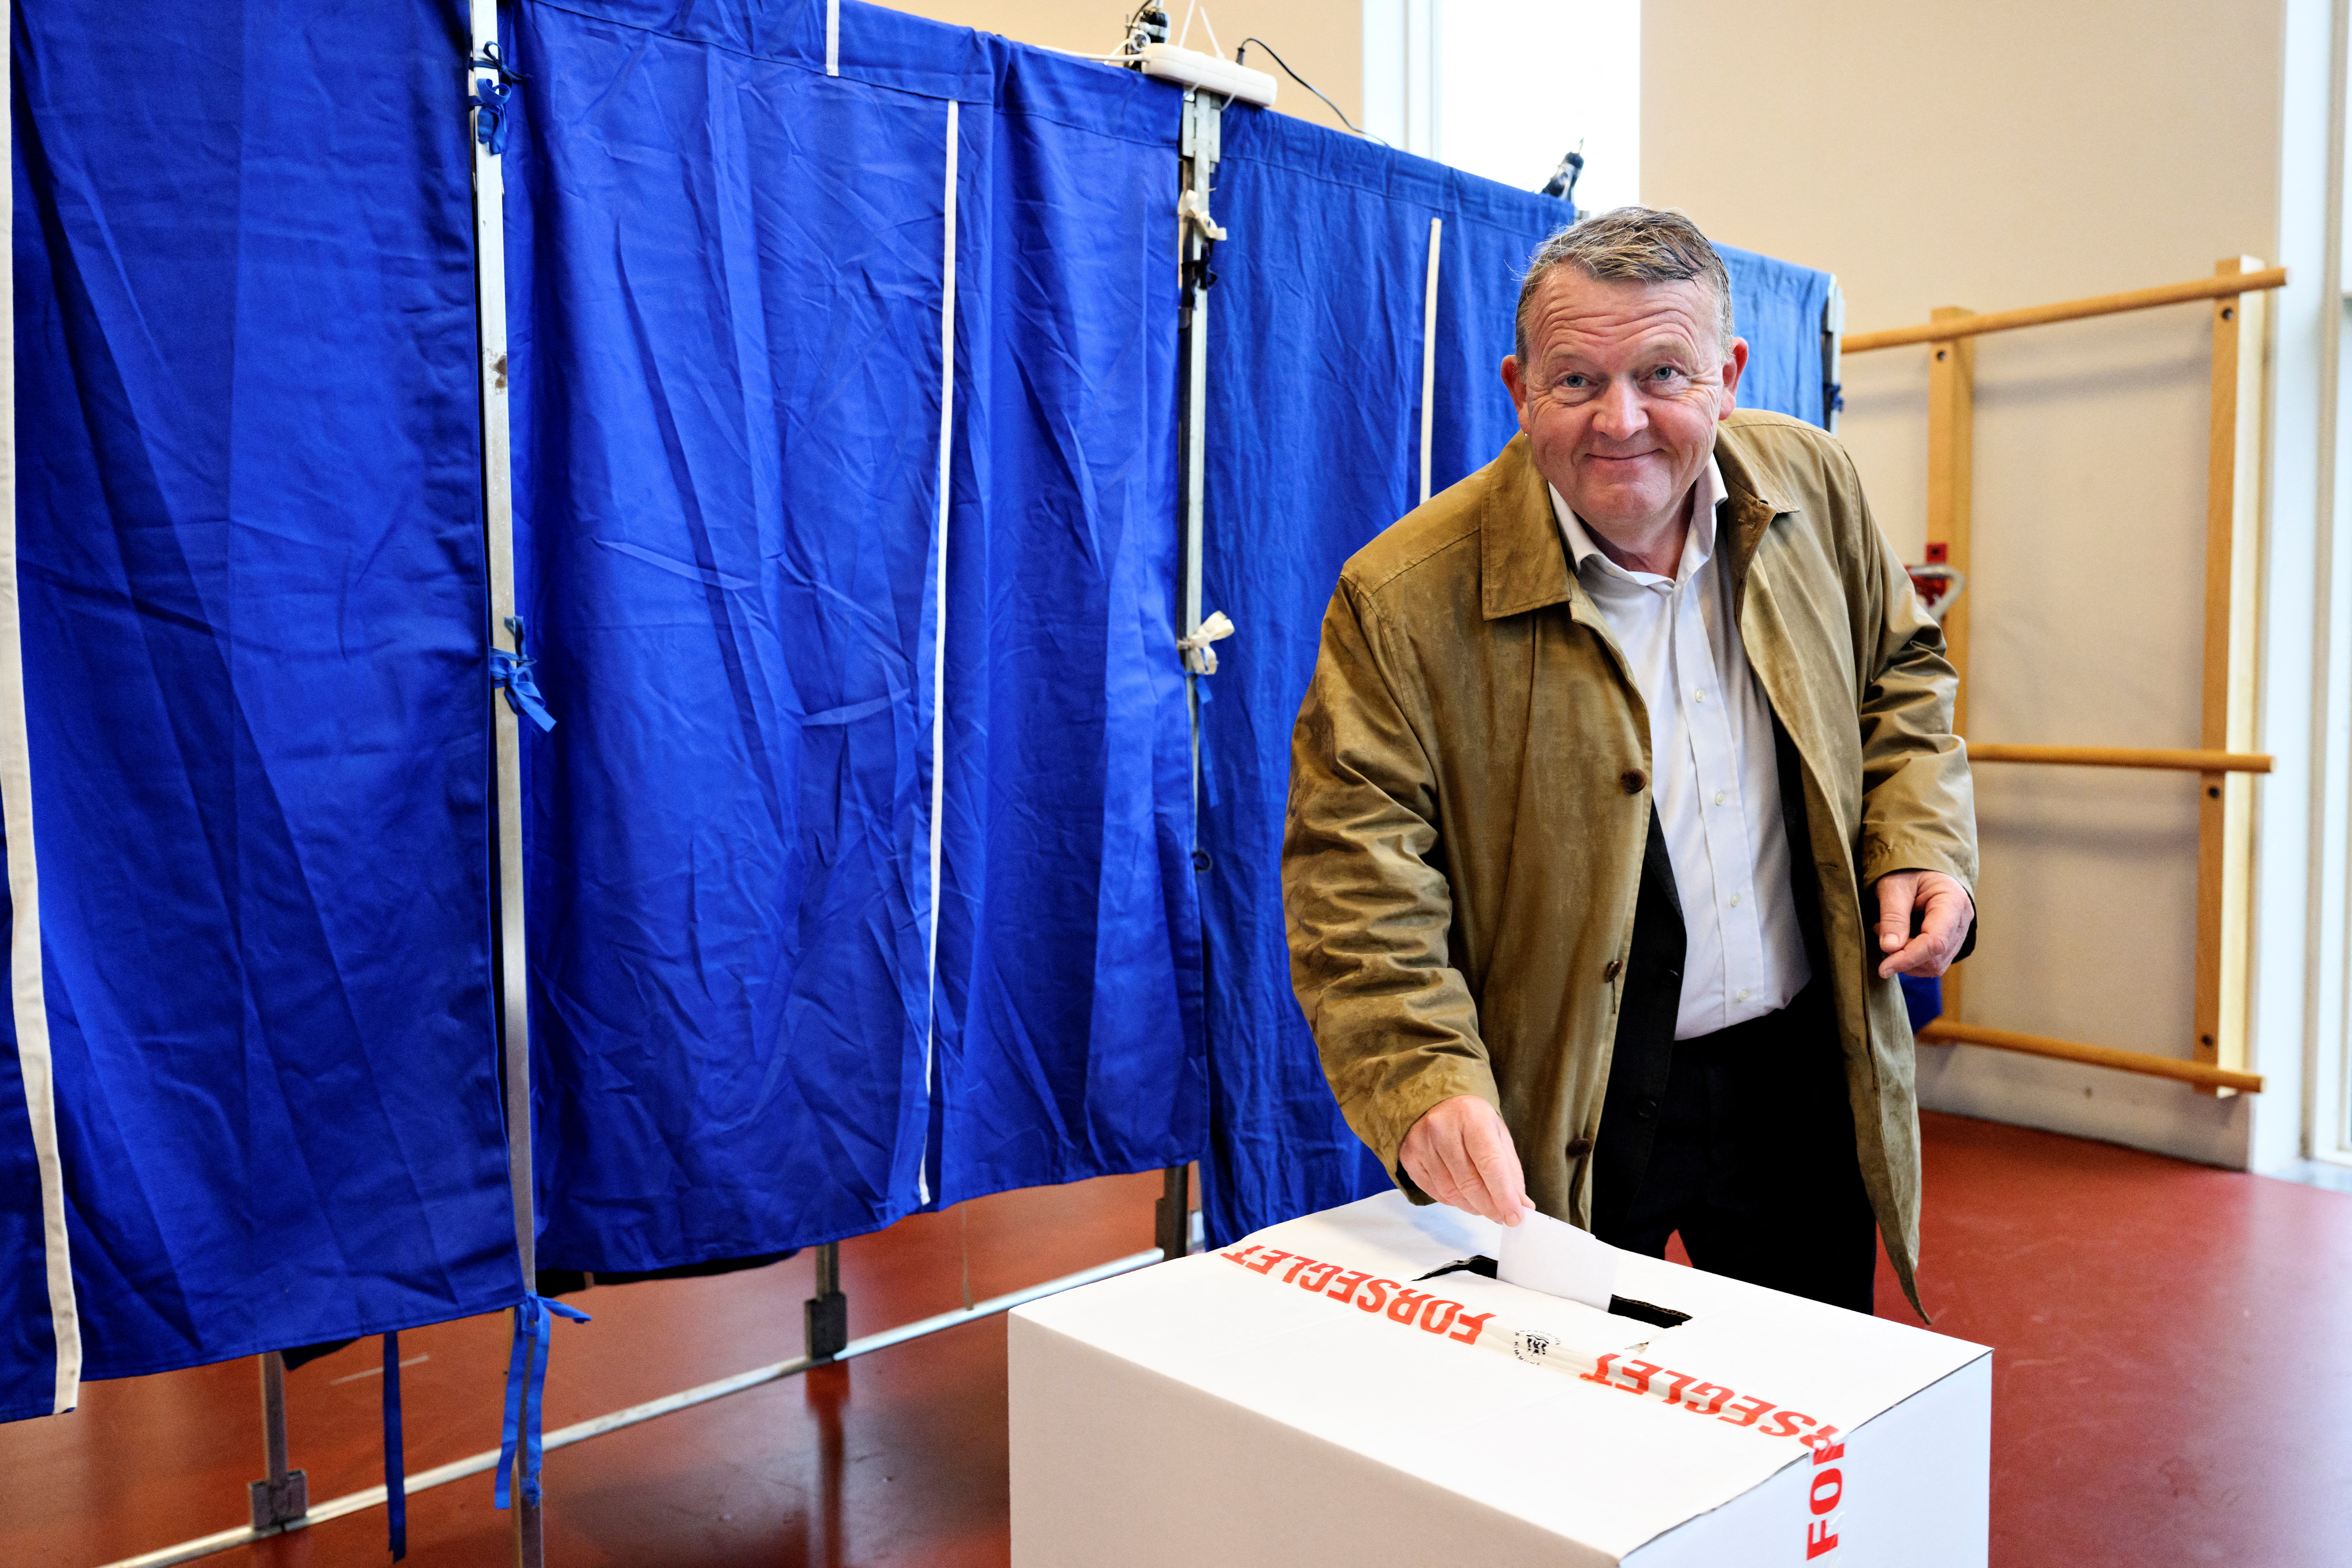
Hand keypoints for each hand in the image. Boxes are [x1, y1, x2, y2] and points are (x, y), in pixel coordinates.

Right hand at [1399, 1095, 1529, 1226]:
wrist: (1436, 1103)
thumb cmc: (1472, 1121)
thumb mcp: (1497, 1136)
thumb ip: (1510, 1171)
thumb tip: (1522, 1206)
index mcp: (1472, 1116)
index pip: (1491, 1165)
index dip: (1504, 1196)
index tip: (1515, 1218)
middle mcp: (1442, 1128)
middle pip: (1470, 1183)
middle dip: (1490, 1207)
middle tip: (1501, 1217)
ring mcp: (1422, 1143)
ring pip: (1451, 1192)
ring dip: (1472, 1207)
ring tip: (1484, 1207)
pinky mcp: (1410, 1157)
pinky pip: (1435, 1193)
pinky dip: (1454, 1202)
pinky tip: (1464, 1197)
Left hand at [1872, 869, 1973, 978]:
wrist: (1920, 867)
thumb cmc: (1907, 870)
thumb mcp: (1893, 886)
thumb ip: (1893, 916)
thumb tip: (1890, 948)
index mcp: (1953, 901)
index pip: (1935, 942)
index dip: (1908, 958)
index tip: (1883, 968)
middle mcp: (1962, 921)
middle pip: (1936, 957)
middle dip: (1905, 956)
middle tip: (1880, 932)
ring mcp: (1959, 933)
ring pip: (1935, 965)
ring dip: (1907, 959)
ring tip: (1888, 933)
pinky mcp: (1950, 941)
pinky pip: (1933, 962)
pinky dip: (1912, 958)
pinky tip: (1900, 939)